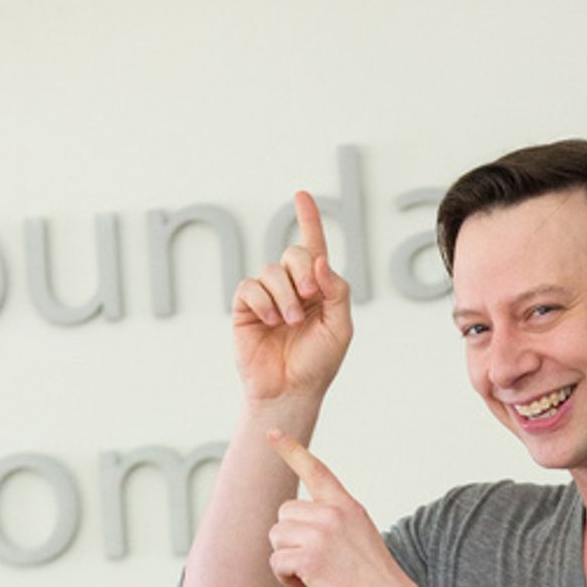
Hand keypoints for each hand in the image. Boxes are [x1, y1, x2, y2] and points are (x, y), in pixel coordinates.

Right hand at [232, 190, 353, 406]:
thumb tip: (320, 260)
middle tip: (309, 295)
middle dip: (302, 270)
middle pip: (295, 253)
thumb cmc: (318, 363)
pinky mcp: (246, 307)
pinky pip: (251, 287)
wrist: (290, 390)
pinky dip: (264, 301)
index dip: (309, 219)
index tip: (301, 195)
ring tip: (290, 322)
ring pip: (271, 270)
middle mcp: (292, 287)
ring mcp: (268, 296)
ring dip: (285, 295)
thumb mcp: (340, 327)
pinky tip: (270, 321)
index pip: (314, 247)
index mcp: (318, 289)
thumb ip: (336, 291)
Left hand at [267, 433, 404, 586]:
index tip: (271, 433)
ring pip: (277, 537)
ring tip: (314, 574)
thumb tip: (294, 524)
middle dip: (290, 539)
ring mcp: (321, 534)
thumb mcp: (360, 537)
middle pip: (284, 512)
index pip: (317, 471)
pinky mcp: (310, 557)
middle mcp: (334, 514)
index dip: (292, 450)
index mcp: (348, 507)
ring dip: (287, 559)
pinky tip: (308, 585)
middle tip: (315, 560)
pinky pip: (277, 562)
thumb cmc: (374, 580)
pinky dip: (286, 578)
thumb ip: (333, 522)